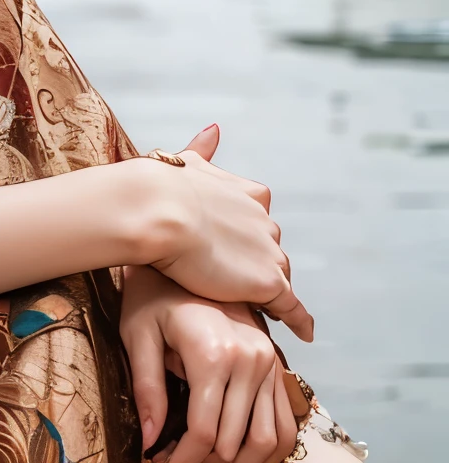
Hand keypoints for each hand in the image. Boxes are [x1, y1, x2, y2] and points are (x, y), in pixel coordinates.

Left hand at [120, 265, 298, 462]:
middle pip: (238, 445)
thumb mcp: (137, 336)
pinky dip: (266, 453)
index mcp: (215, 354)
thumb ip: (147, 391)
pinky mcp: (277, 364)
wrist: (184, 248)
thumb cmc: (151, 293)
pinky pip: (285, 424)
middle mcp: (252, 360)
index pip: (205, 434)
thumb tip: (151, 445)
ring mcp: (271, 362)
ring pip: (271, 442)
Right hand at [146, 124, 312, 341]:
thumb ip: (203, 148)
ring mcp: (269, 253)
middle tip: (236, 280)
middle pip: (270, 250)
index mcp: (248, 194)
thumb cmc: (161, 187)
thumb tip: (214, 129)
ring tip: (259, 310)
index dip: (247, 236)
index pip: (258, 220)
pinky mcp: (267, 283)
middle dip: (257, 264)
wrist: (159, 210)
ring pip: (277, 278)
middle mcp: (266, 221)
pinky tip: (303, 334)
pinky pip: (290, 307)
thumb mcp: (185, 160)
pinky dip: (299, 320)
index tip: (237, 247)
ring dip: (268, 291)